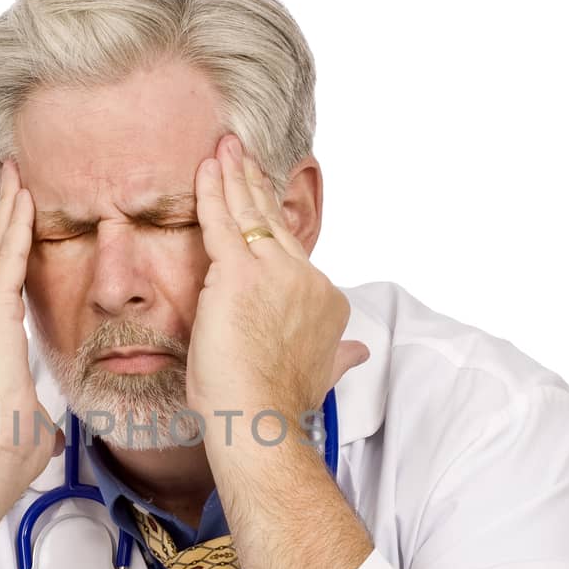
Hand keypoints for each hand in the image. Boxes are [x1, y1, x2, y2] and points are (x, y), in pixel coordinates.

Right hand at [0, 158, 61, 568]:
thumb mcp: (30, 429)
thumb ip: (37, 420)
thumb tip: (47, 434)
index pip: (4, 284)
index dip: (12, 249)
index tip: (22, 219)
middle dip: (8, 216)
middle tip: (15, 176)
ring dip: (10, 212)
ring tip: (19, 176)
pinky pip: (6, 261)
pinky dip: (15, 228)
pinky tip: (24, 201)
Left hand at [187, 134, 369, 439]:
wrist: (259, 419)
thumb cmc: (276, 404)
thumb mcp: (318, 375)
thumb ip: (340, 357)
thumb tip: (360, 352)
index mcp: (326, 300)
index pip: (294, 253)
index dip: (276, 227)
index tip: (264, 205)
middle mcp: (307, 279)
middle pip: (276, 223)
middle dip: (257, 186)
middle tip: (243, 156)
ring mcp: (274, 272)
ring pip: (251, 214)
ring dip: (236, 177)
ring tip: (225, 150)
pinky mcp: (238, 273)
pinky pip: (222, 221)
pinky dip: (213, 191)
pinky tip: (208, 167)